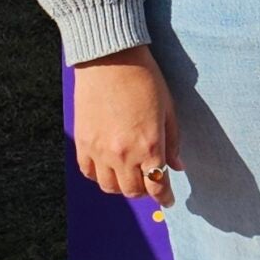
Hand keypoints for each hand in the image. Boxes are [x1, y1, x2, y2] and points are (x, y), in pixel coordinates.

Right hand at [72, 45, 178, 204]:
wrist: (110, 60)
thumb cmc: (145, 79)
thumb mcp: (168, 108)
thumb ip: (173, 140)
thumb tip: (177, 165)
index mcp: (150, 145)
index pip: (157, 185)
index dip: (164, 197)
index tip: (167, 200)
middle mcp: (123, 154)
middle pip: (134, 190)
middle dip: (146, 190)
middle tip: (151, 182)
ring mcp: (100, 151)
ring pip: (110, 187)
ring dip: (123, 185)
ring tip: (130, 174)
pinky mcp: (82, 144)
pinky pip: (90, 174)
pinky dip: (100, 176)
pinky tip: (109, 167)